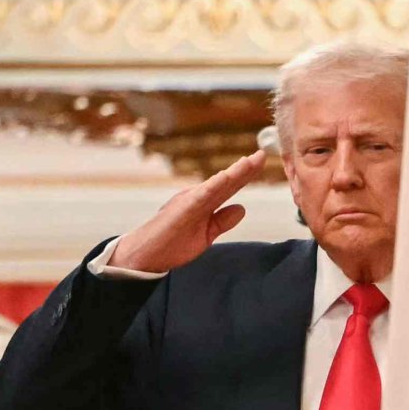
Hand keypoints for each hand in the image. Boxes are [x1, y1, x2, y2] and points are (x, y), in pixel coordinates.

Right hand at [114, 147, 270, 274]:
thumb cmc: (173, 243)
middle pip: (225, 182)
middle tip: (261, 154)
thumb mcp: (206, 233)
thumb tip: (242, 208)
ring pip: (215, 185)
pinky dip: (212, 186)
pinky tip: (225, 178)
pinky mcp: (181, 210)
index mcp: (204, 202)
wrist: (146, 255)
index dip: (245, 175)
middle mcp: (197, 197)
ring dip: (232, 173)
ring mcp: (189, 201)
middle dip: (244, 168)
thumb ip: (222, 221)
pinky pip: (199, 197)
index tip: (260, 161)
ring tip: (248, 161)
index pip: (229, 187)